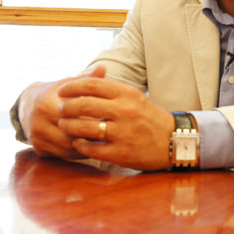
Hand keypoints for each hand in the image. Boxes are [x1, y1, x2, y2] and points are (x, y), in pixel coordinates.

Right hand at [18, 65, 105, 158]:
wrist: (28, 105)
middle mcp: (38, 122)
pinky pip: (62, 155)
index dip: (92, 117)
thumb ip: (86, 78)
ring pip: (68, 148)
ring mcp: (37, 138)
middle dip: (90, 133)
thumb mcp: (67, 83)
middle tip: (108, 132)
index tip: (107, 116)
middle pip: (71, 134)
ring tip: (101, 140)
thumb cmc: (55, 92)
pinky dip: (77, 152)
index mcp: (46, 104)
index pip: (74, 115)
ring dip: (86, 146)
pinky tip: (88, 146)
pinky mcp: (39, 149)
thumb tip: (103, 67)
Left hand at [57, 70, 174, 170]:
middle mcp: (124, 111)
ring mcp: (122, 133)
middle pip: (84, 105)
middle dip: (66, 107)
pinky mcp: (121, 153)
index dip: (72, 87)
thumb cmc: (149, 117)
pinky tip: (77, 142)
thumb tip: (85, 79)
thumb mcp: (134, 97)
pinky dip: (80, 145)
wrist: (174, 141)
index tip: (61, 91)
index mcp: (127, 94)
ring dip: (69, 126)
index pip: (92, 85)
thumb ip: (111, 88)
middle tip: (59, 109)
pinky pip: (92, 148)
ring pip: (85, 128)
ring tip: (63, 125)